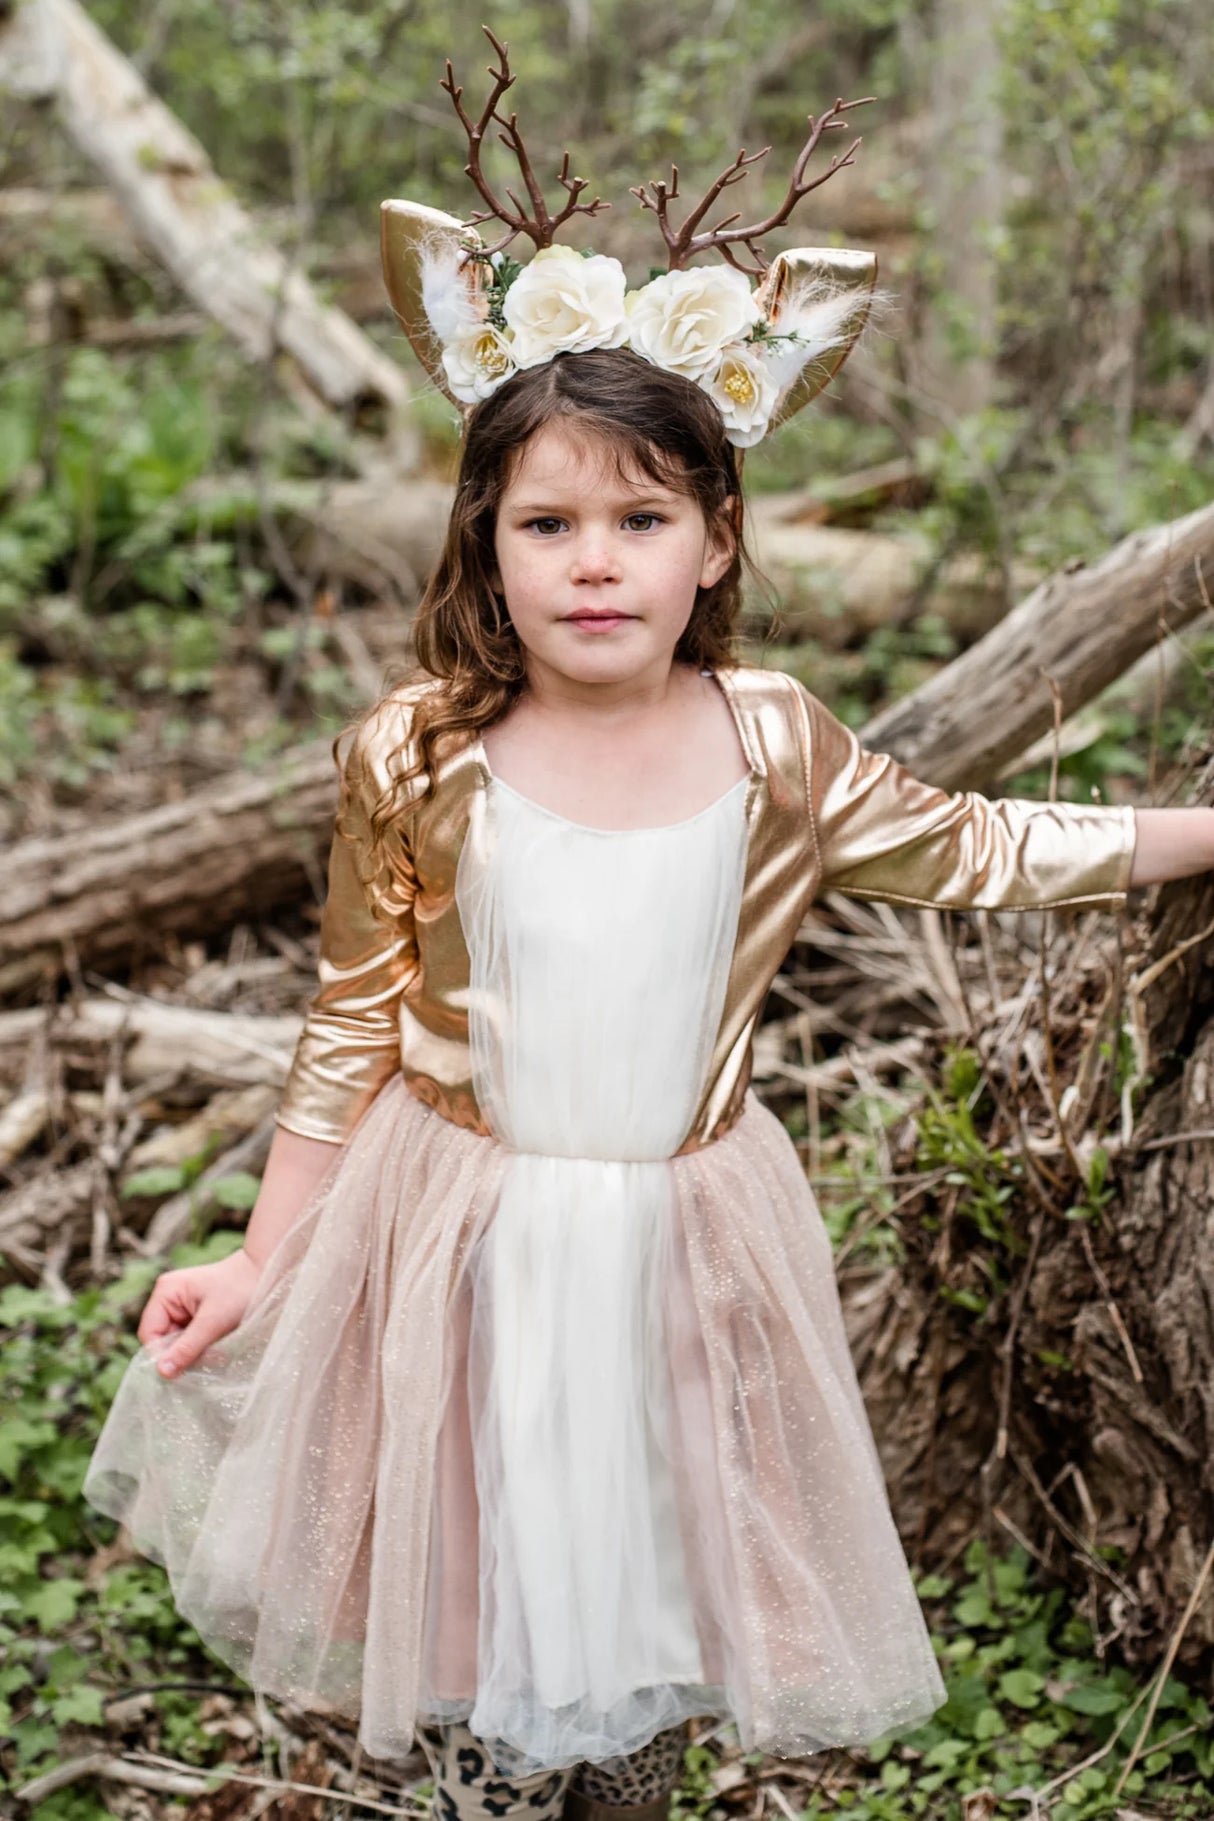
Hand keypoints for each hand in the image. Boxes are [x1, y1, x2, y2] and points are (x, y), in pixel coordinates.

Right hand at [137, 1249, 261, 1378]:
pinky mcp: (193, 1315)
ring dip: (194, 1352)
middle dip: (182, 1354)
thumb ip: (187, 1347)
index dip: (162, 1355)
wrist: (266, 1273)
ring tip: (218, 1352)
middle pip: (162, 1340)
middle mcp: (168, 1298)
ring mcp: (180, 1307)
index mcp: (165, 1292)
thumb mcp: (213, 1322)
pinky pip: (188, 1339)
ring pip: (176, 1343)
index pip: (149, 1334)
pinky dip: (201, 1347)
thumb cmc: (241, 1290)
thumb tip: (161, 1373)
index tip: (185, 1370)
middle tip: (209, 1359)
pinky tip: (218, 1347)